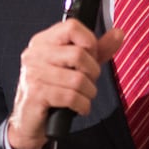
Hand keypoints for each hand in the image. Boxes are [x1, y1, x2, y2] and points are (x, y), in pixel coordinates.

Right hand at [6, 20, 123, 148]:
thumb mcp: (76, 67)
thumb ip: (97, 50)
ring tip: (83, 97)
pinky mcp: (35, 95)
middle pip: (78, 54)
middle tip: (88, 82)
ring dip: (88, 93)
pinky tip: (79, 108)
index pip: (72, 27)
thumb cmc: (54, 91)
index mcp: (43, 42)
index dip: (90, 42)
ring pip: (78, 79)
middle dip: (92, 72)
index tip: (91, 57)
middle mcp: (35, 54)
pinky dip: (82, 106)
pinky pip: (71, 97)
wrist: (30, 121)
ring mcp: (33, 74)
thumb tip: (118, 33)